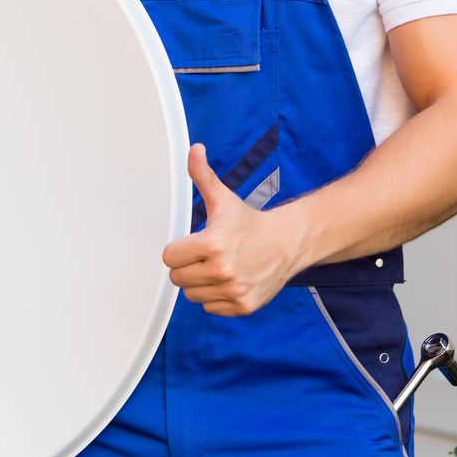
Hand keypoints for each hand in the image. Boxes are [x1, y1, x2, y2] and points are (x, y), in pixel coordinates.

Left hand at [160, 143, 295, 316]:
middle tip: (206, 255)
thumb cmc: (250, 222)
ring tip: (217, 267)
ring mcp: (233, 290)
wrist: (287, 243)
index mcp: (212, 244)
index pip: (169, 257)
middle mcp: (223, 270)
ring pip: (192, 295)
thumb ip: (202, 175)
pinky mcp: (243, 306)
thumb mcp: (224, 198)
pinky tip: (228, 280)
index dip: (179, 249)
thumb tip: (194, 150)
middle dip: (187, 266)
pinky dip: (215, 296)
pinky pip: (209, 307)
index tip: (194, 243)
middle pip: (178, 278)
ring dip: (200, 282)